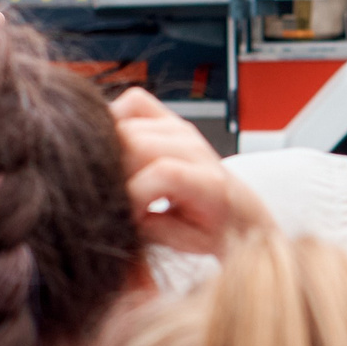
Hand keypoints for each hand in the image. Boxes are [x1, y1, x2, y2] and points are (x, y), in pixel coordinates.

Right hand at [112, 89, 272, 253]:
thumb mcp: (186, 242)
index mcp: (209, 183)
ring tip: (114, 179)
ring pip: (128, 122)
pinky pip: (134, 103)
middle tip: (114, 197)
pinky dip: (115, 119)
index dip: (134, 195)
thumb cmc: (213, 231)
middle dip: (113, 172)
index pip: (163, 172)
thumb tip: (115, 211)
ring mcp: (180, 130)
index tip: (128, 218)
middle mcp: (194, 149)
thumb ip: (152, 228)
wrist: (237, 212)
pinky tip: (115, 149)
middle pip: (135, 141)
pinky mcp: (169, 120)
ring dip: (109, 150)